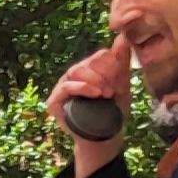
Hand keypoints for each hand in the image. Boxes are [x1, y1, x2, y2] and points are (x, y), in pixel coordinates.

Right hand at [47, 40, 130, 177]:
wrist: (104, 140)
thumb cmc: (113, 113)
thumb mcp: (122, 85)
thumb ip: (121, 62)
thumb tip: (123, 37)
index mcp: (90, 71)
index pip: (99, 56)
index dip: (111, 65)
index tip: (121, 81)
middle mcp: (75, 77)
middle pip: (87, 62)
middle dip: (104, 74)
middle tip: (113, 90)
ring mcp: (63, 88)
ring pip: (76, 71)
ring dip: (94, 80)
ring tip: (106, 93)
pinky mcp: (54, 101)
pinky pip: (66, 86)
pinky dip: (81, 87)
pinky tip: (94, 93)